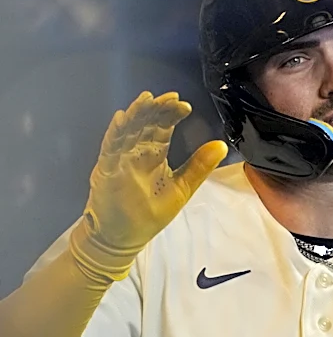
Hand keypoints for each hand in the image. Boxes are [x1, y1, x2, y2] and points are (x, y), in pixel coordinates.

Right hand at [70, 91, 227, 280]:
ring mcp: (120, 160)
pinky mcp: (106, 171)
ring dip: (136, 115)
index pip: (163, 127)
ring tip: (146, 100)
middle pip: (145, 124)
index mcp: (155, 154)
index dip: (171, 114)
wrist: (123, 238)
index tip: (183, 105)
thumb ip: (199, 166)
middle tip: (168, 98)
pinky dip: (115, 134)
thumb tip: (221, 145)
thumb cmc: (149, 214)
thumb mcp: (182, 188)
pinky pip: (110, 148)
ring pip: (127, 131)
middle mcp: (136, 152)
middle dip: (156, 110)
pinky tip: (121, 119)